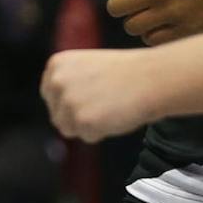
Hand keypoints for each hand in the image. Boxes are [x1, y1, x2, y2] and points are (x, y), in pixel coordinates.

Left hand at [41, 48, 155, 141]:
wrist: (152, 78)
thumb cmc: (126, 73)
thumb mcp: (87, 67)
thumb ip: (68, 83)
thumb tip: (58, 110)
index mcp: (57, 65)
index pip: (50, 95)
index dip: (70, 101)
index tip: (90, 97)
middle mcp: (57, 82)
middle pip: (57, 115)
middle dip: (77, 116)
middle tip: (103, 104)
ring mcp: (68, 102)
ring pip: (69, 129)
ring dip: (88, 125)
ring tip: (109, 107)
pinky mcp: (81, 121)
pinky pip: (86, 137)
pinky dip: (101, 132)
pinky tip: (115, 115)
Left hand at [101, 0, 202, 44]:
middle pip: (116, 7)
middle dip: (120, 4)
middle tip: (132, 1)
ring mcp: (170, 14)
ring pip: (132, 26)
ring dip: (136, 20)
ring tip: (148, 13)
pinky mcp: (184, 31)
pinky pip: (152, 40)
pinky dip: (152, 34)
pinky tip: (161, 25)